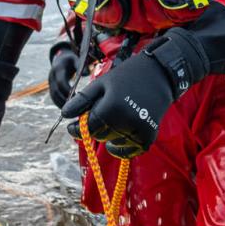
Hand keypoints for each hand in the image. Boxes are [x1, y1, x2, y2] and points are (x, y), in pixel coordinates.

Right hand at [48, 40, 79, 107]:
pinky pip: (54, 97)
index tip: (78, 97)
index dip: (68, 91)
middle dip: (65, 100)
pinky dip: (60, 103)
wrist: (61, 59)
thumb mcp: (76, 60)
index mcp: (58, 69)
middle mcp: (52, 76)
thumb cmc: (72, 60)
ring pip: (54, 96)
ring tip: (73, 112)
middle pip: (56, 92)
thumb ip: (81, 65)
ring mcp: (50, 82)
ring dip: (62, 104)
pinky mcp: (51, 87)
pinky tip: (69, 109)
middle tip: (76, 108)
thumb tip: (87, 74)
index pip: (61, 82)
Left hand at [61, 29, 207, 158]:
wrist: (159, 74)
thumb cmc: (126, 77)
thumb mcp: (101, 84)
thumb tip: (65, 116)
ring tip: (118, 117)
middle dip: (96, 128)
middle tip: (102, 113)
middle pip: (100, 136)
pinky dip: (122, 147)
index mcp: (111, 107)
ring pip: (113, 144)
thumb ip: (83, 101)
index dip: (77, 129)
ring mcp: (139, 131)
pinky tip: (122, 132)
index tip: (73, 127)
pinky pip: (129, 151)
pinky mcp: (149, 137)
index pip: (87, 129)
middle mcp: (126, 122)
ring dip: (110, 135)